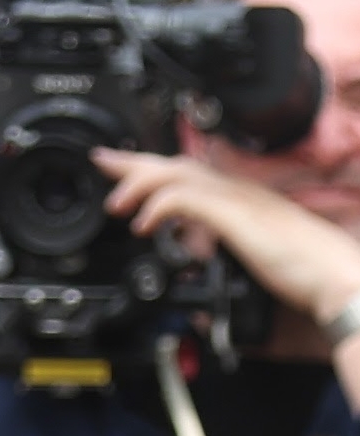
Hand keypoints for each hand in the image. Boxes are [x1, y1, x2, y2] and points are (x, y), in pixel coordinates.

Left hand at [94, 148, 359, 329]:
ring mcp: (238, 200)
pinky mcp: (238, 216)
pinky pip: (189, 201)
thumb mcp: (249, 256)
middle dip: (135, 163)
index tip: (123, 174)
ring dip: (140, 184)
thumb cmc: (303, 269)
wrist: (335, 275)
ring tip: (114, 203)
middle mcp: (237, 191)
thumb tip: (196, 258)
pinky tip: (144, 224)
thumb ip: (221, 249)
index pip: (189, 175)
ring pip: (179, 175)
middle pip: (177, 165)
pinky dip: (160, 207)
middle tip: (101, 161)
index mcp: (239, 199)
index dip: (153, 171)